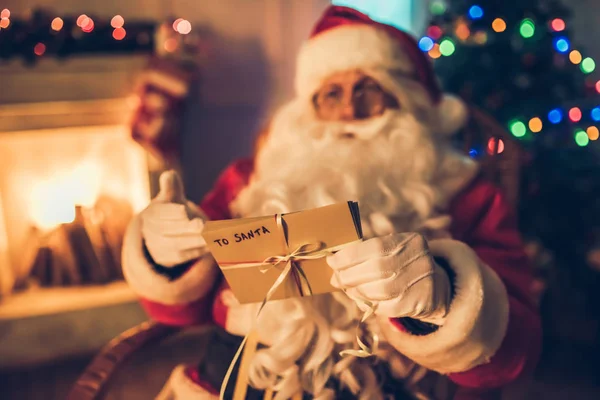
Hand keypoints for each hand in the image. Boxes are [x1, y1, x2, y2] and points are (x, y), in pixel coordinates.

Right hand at [141, 170, 206, 266]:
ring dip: (195, 241)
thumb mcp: (172, 196)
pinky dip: (198, 250)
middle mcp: (150, 232)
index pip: (159, 214)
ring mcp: (158, 248)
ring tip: (211, 235)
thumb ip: (172, 186)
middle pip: (167, 232)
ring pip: (177, 246)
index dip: (171, 212)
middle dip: (186, 228)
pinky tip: (212, 245)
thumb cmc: (172, 209)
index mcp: (150, 214)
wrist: (166, 232)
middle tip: (202, 224)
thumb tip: (169, 175)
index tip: (184, 210)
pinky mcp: (167, 260)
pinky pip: (184, 256)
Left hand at [327, 233, 450, 323]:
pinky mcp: (419, 303)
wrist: (435, 288)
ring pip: (380, 290)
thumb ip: (366, 255)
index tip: (332, 261)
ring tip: (348, 289)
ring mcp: (422, 282)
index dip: (349, 256)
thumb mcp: (391, 252)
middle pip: (376, 269)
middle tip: (336, 279)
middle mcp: (419, 259)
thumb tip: (334, 266)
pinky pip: (386, 307)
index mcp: (410, 241)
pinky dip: (369, 304)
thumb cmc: (402, 265)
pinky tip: (362, 299)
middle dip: (349, 275)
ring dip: (357, 291)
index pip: (374, 247)